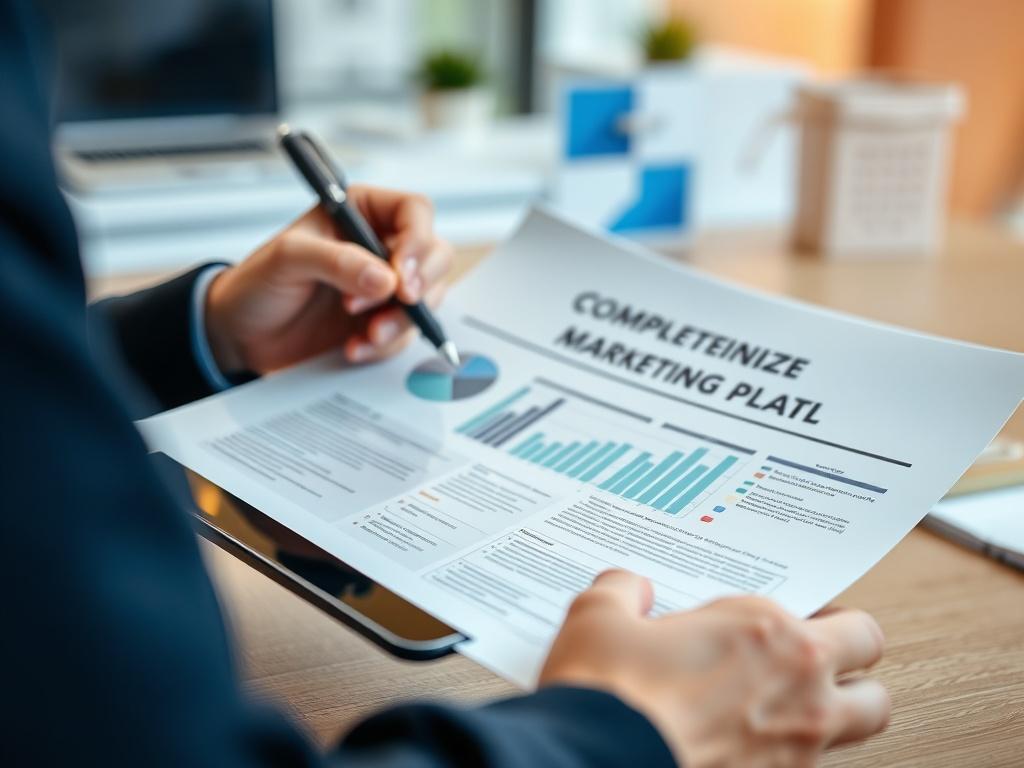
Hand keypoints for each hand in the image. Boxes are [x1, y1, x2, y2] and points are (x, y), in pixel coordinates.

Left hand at [204, 186, 452, 373]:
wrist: (241, 335)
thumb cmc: (258, 283)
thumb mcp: (288, 259)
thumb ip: (337, 262)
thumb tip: (384, 279)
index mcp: (362, 212)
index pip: (414, 212)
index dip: (418, 241)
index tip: (402, 275)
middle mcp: (381, 246)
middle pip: (436, 254)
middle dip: (421, 284)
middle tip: (400, 302)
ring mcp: (384, 287)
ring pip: (429, 298)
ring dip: (403, 320)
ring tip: (367, 334)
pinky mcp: (381, 322)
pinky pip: (406, 333)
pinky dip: (385, 344)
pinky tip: (354, 347)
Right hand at [540, 571, 888, 767]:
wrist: (596, 760)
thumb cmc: (608, 690)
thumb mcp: (599, 615)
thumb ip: (623, 591)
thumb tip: (629, 589)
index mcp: (767, 631)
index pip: (843, 621)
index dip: (816, 621)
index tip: (782, 626)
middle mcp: (799, 687)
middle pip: (873, 672)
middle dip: (852, 667)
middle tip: (815, 663)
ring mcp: (797, 748)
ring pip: (864, 724)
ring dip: (840, 713)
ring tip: (793, 708)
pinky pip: (814, 765)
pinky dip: (792, 752)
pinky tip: (748, 741)